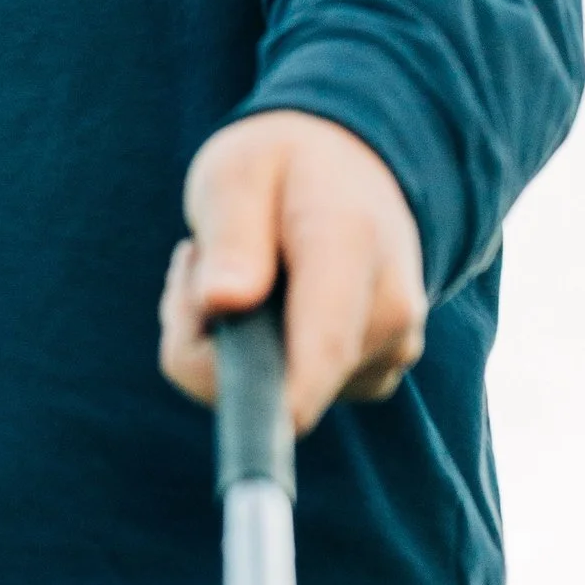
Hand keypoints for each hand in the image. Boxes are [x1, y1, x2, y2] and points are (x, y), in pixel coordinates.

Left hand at [158, 111, 426, 433]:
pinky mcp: (373, 377)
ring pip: (275, 397)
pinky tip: (264, 299)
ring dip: (228, 346)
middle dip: (207, 340)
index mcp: (352, 250)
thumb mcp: (237, 172)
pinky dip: (257, 359)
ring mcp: (388, 352)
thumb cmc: (284, 167)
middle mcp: (387, 313)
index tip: (224, 418)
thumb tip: (223, 303)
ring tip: (236, 270)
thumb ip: (232, 234)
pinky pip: (291, 397)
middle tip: (196, 262)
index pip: (318, 354)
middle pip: (275, 389)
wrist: (356, 166)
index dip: (263, 406)